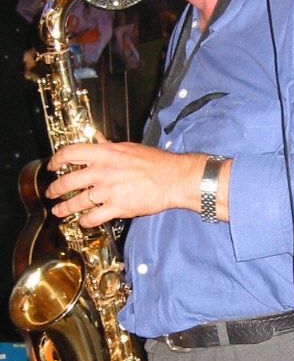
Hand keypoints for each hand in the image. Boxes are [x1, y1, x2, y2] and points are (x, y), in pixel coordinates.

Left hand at [45, 138, 209, 226]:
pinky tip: (83, 222)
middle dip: (55, 189)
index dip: (56, 160)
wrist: (174, 178)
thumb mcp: (129, 147)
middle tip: (51, 193)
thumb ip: (109, 146)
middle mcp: (103, 171)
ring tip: (59, 211)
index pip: (70, 153)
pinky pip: (93, 217)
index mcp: (105, 153)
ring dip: (64, 208)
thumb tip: (96, 139)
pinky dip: (85, 221)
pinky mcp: (118, 207)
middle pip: (68, 181)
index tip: (52, 166)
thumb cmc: (155, 162)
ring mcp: (109, 191)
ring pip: (77, 202)